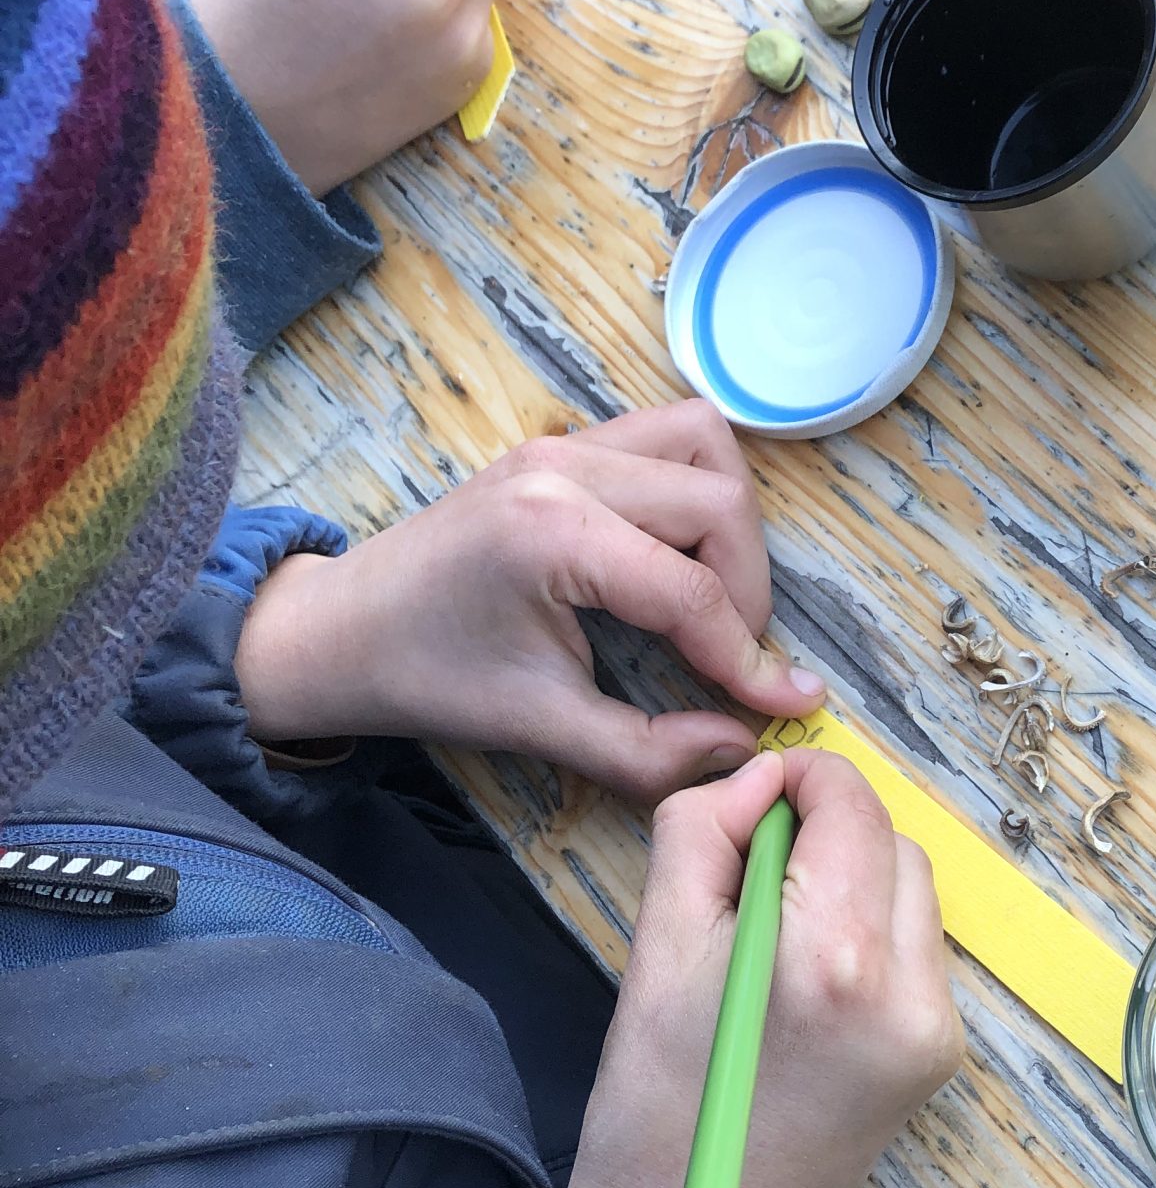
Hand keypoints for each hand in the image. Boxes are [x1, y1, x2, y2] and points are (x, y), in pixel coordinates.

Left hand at [232, 402, 825, 795]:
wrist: (337, 632)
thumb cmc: (427, 679)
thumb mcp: (539, 728)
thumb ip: (649, 749)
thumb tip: (744, 746)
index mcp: (552, 533)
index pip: (694, 589)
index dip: (749, 657)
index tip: (786, 706)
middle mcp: (564, 467)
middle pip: (720, 501)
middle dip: (749, 588)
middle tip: (734, 659)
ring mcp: (562, 443)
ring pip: (705, 444)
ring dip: (730, 522)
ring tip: (714, 598)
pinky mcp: (561, 443)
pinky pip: (666, 437)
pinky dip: (695, 490)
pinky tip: (680, 556)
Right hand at [539, 746, 962, 1187]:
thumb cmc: (652, 1104)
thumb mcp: (658, 943)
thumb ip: (704, 830)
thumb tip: (760, 778)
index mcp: (834, 957)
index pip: (849, 802)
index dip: (798, 777)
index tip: (750, 796)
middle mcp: (908, 991)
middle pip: (890, 840)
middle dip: (825, 831)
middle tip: (746, 871)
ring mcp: (935, 1031)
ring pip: (911, 891)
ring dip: (851, 882)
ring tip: (773, 933)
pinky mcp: (937, 1059)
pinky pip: (915, 951)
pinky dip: (867, 937)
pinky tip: (805, 982)